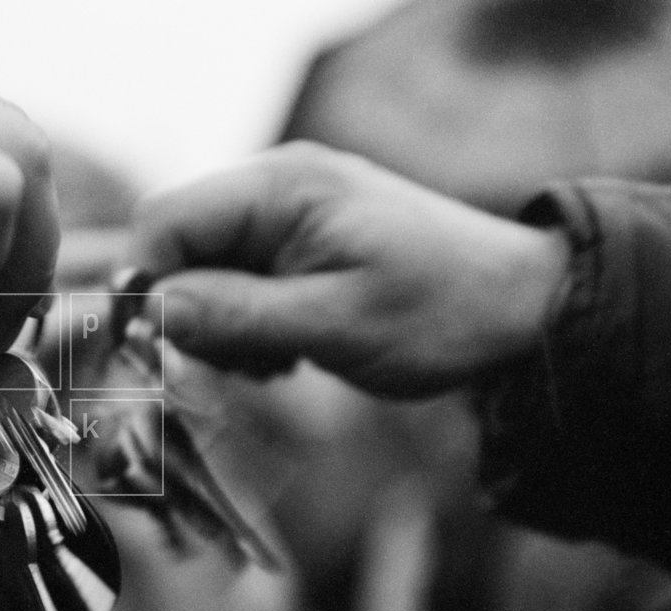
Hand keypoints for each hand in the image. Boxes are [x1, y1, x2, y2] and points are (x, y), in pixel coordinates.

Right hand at [128, 142, 570, 397]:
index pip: (166, 221)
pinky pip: (240, 283)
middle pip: (180, 246)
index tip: (158, 347)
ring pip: (206, 270)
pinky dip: (247, 325)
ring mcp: (289, 217)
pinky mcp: (302, 247)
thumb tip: (150, 311)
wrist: (523, 310)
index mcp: (281, 189)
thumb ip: (235, 314)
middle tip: (235, 363)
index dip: (147, 283)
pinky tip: (288, 354)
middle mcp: (277, 189)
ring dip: (220, 325)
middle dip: (189, 311)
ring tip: (276, 361)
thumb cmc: (439, 313)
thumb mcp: (333, 322)